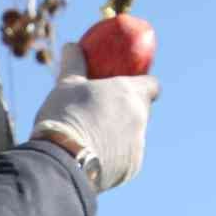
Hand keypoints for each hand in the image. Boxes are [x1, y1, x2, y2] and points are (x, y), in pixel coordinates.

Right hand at [30, 43, 159, 192]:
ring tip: (90, 139)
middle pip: (142, 112)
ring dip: (118, 136)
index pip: (152, 85)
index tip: (129, 85)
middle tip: (104, 112)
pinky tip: (90, 157)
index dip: (143, 84)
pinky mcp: (130, 170)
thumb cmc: (66, 115)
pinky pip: (123, 159)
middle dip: (128, 112)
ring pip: (132, 137)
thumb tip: (72, 45)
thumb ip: (74, 63)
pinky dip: (112, 157)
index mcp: (132, 94)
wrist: (64, 160)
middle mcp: (141, 120)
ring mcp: (138, 147)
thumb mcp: (66, 84)